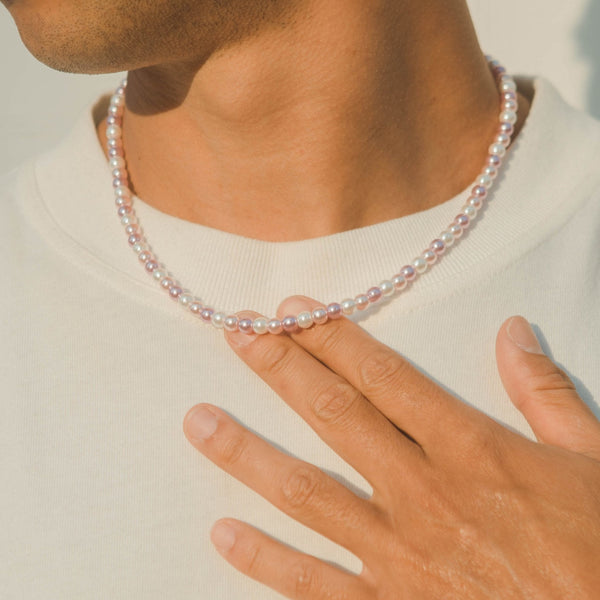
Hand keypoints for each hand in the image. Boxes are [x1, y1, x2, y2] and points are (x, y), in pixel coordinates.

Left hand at [183, 296, 599, 598]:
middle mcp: (423, 494)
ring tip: (198, 422)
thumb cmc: (599, 550)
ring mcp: (399, 555)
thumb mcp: (593, 462)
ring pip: (307, 494)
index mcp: (472, 450)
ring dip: (248, 455)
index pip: (385, 376)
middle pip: (334, 416)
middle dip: (280, 369)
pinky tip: (224, 535)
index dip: (334, 337)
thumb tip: (512, 331)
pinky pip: (316, 585)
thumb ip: (545, 394)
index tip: (292, 308)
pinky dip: (267, 560)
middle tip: (234, 335)